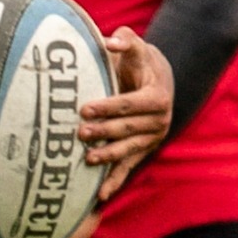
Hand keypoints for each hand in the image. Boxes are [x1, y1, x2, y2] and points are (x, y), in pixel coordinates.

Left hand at [80, 26, 172, 199]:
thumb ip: (125, 41)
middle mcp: (158, 120)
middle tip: (79, 133)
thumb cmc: (139, 62)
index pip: (130, 103)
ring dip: (108, 156)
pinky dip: (115, 182)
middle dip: (104, 131)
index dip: (108, 106)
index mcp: (157, 96)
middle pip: (128, 128)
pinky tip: (100, 196)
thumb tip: (111, 42)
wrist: (158, 80)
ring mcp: (150, 138)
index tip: (85, 108)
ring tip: (87, 159)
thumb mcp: (137, 48)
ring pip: (128, 150)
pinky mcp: (142, 151)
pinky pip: (128, 168)